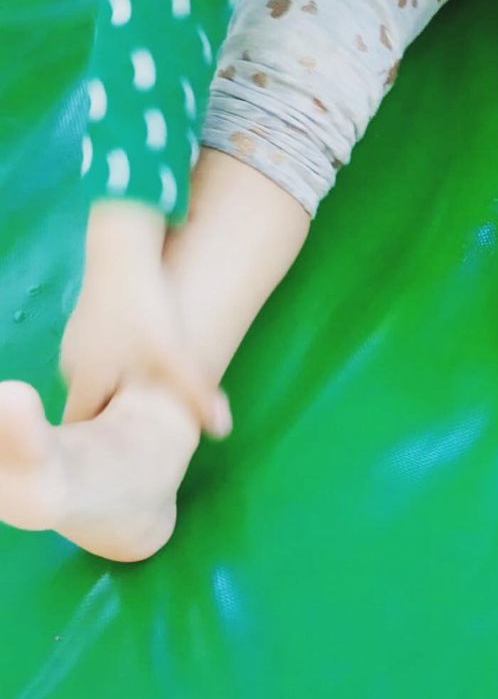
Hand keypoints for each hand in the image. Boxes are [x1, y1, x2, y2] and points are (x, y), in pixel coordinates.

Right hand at [60, 201, 231, 436]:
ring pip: (98, 373)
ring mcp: (81, 335)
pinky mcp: (93, 313)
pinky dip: (122, 357)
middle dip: (111, 414)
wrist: (124, 247)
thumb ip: (195, 393)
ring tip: (148, 393)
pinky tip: (147, 351)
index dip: (101, 439)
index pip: (83, 423)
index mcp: (87, 377)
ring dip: (119, 384)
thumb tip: (221, 430)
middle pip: (90, 400)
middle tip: (139, 426)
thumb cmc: (143, 307)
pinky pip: (105, 348)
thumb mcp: (173, 355)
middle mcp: (75, 360)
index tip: (121, 451)